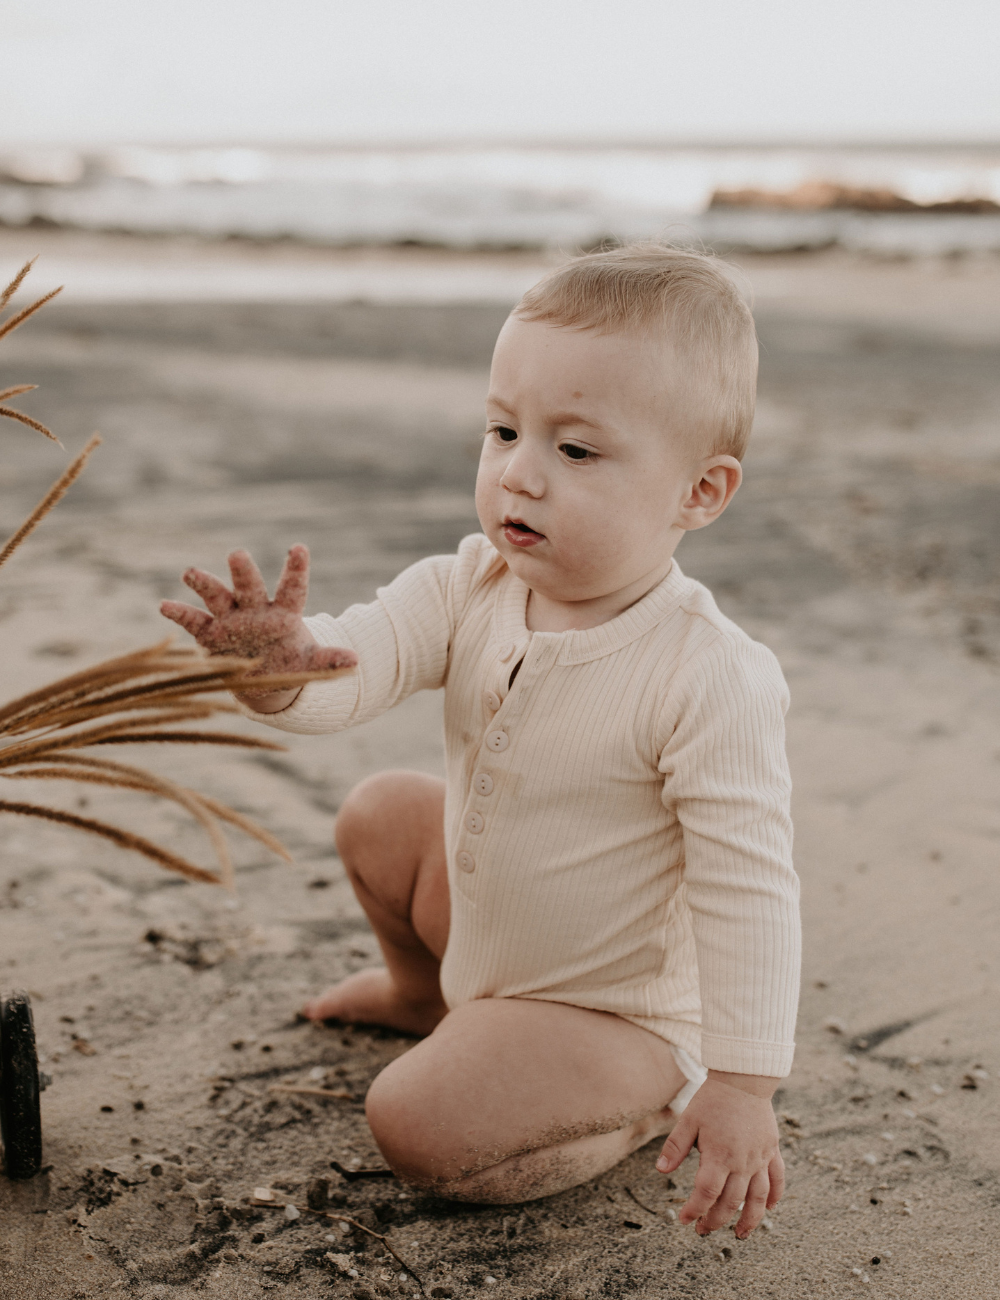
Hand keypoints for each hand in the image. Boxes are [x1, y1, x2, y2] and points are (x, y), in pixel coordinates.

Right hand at [160, 545, 355, 710]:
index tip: (299, 548)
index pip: (292, 588)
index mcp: (283, 613)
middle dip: (243, 571)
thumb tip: (356, 661)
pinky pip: (194, 621)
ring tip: (190, 572)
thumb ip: (329, 662)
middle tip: (237, 554)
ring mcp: (230, 619)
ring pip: (217, 596)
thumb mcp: (310, 664)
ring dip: (205, 584)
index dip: (295, 569)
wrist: (262, 676)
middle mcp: (255, 609)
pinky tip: (164, 605)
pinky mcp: (210, 634)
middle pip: (249, 586)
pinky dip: (180, 614)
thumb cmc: (289, 661)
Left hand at [655, 1070, 783, 1238]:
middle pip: (731, 1202)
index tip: (684, 1220)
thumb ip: (675, 1147)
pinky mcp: (772, 1150)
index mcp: (719, 1155)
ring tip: (739, 1235)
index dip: (695, 1210)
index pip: (707, 1193)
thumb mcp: (689, 1119)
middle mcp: (742, 1161)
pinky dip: (775, 1196)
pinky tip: (769, 1208)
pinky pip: (777, 1179)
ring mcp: (760, 1158)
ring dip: (750, 1220)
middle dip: (715, 1220)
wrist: (743, 1079)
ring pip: (758, 1198)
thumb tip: (661, 1171)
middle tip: (702, 1230)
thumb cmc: (713, 1098)